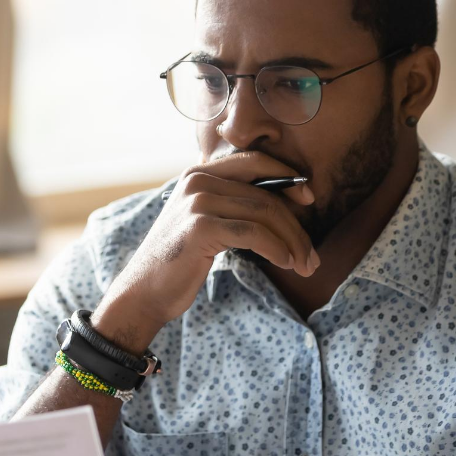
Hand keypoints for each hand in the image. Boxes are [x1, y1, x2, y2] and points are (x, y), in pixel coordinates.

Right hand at [92, 152, 319, 352]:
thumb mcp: (204, 222)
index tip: (309, 200)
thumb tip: (285, 204)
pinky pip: (254, 233)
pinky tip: (285, 263)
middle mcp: (197, 180)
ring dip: (292, 242)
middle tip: (311, 254)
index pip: (255, 163)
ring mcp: (198, 201)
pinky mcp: (201, 227)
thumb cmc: (179, 262)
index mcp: (198, 173)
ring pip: (264, 213)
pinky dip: (276, 248)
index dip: (287, 178)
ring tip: (304, 264)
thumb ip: (231, 205)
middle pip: (265, 195)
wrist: (144, 292)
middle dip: (295, 226)